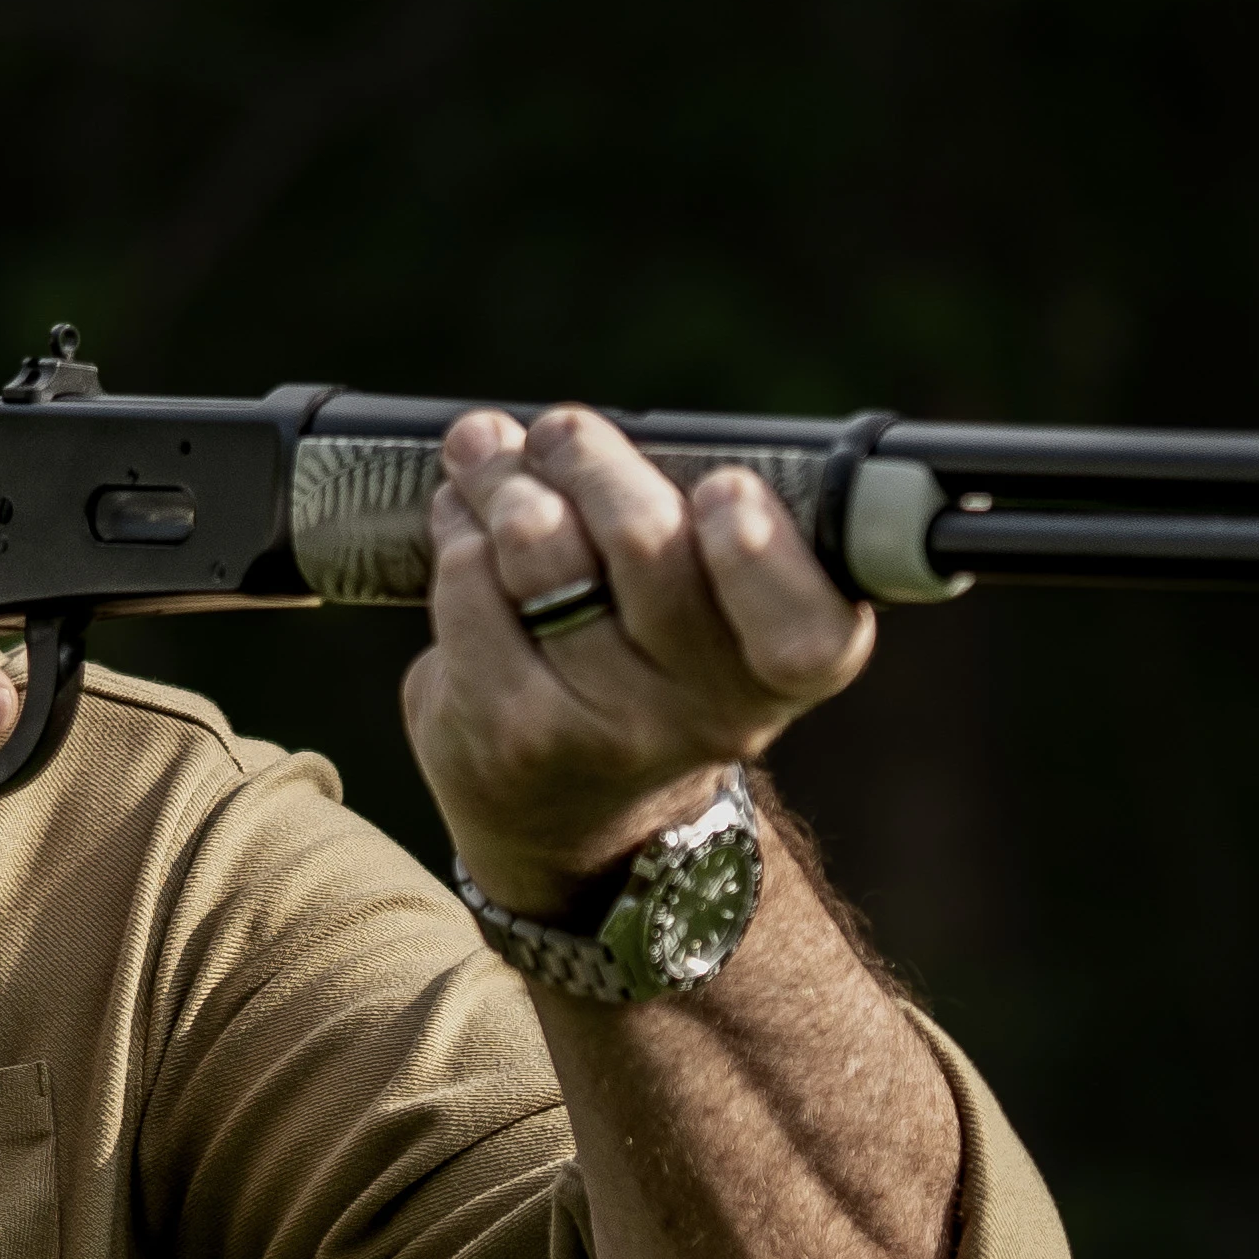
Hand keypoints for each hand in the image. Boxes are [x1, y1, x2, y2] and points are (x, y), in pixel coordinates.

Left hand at [402, 407, 876, 916]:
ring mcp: (603, 729)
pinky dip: (458, 533)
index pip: (800, 627)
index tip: (722, 491)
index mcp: (783, 674)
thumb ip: (690, 526)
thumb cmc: (651, 672)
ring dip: (504, 480)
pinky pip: (470, 583)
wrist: (579, 825)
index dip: (757, 548)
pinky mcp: (509, 733)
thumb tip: (560, 433)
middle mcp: (706, 714)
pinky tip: (465, 531)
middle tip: (560, 435)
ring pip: (541, 545)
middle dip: (588, 457)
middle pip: (647, 541)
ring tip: (490, 462)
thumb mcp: (716, 618)